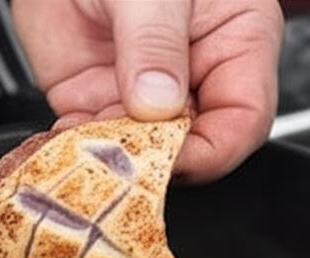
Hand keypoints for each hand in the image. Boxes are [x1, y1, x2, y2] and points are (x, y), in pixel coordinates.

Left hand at [12, 0, 283, 183]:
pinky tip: (65, 150)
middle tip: (129, 165)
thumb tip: (157, 103)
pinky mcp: (96, 99)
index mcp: (238, 42)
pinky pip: (93, 141)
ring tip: (91, 159)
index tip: (175, 158)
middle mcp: (194, 76)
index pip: (244, 119)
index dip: (214, 150)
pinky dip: (77, 152)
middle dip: (160, 162)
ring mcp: (143, 93)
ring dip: (114, 163)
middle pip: (193, 147)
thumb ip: (155, 41)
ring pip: (140, 153)